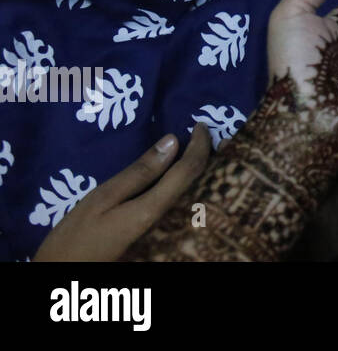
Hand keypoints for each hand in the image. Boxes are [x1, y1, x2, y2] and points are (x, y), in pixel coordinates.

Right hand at [34, 127, 210, 260]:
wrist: (67, 271)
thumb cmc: (78, 235)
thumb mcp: (103, 198)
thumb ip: (140, 172)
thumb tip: (173, 141)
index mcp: (155, 207)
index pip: (190, 169)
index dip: (200, 144)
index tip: (201, 124)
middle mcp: (169, 219)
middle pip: (201, 182)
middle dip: (209, 156)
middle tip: (210, 133)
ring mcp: (166, 228)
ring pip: (195, 192)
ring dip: (202, 169)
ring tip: (203, 147)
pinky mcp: (159, 233)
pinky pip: (184, 202)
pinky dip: (190, 183)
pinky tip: (186, 174)